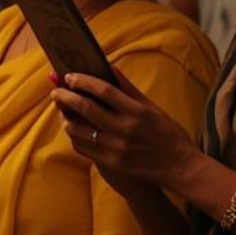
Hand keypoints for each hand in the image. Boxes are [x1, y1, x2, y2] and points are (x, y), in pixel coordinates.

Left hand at [50, 69, 201, 192]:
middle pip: (87, 108)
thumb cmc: (167, 133)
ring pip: (80, 130)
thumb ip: (128, 88)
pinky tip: (72, 128)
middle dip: (66, 96)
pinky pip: (84, 148)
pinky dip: (74, 136)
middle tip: (55, 90)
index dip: (83, 81)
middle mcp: (126, 129)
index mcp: (137, 111)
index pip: (104, 90)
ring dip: (66, 117)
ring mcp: (117, 148)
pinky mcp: (112, 163)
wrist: (180, 167)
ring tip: (62, 109)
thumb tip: (109, 67)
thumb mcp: (152, 107)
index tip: (69, 76)